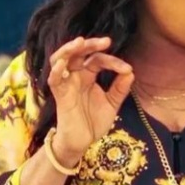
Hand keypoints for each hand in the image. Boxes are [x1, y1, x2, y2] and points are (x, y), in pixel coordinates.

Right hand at [47, 36, 133, 165]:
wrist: (82, 143)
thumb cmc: (93, 122)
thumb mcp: (112, 104)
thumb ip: (119, 89)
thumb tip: (131, 72)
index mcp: (88, 75)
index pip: (98, 59)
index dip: (113, 61)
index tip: (127, 69)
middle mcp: (76, 76)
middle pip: (78, 53)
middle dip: (90, 44)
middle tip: (105, 41)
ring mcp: (66, 84)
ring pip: (60, 59)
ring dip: (68, 49)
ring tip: (80, 42)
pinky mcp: (60, 96)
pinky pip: (54, 80)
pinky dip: (56, 71)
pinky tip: (63, 64)